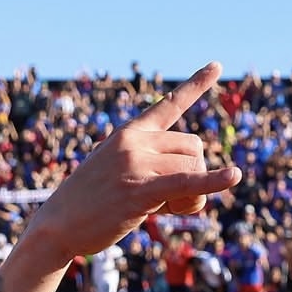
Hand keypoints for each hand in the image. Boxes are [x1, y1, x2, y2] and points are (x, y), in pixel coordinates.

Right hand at [22, 62, 241, 264]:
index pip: (169, 104)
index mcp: (129, 132)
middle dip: (193, 174)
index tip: (217, 66)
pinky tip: (234, 176)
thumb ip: (149, 165)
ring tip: (164, 210)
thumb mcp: (117, 170)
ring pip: (193, 169)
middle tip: (170, 199)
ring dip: (192, 196)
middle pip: (193, 148)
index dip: (196, 85)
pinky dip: (213, 182)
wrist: (57, 226)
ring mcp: (135, 164)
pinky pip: (187, 183)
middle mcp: (133, 141)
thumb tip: (191, 181)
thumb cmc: (90, 202)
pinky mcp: (140, 192)